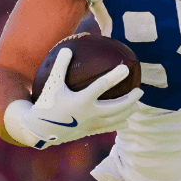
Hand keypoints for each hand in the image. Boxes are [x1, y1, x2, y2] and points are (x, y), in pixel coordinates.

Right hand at [5, 48, 143, 147]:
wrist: (39, 129)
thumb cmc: (46, 103)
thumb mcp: (52, 83)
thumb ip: (61, 65)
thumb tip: (68, 48)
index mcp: (81, 100)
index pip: (102, 86)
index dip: (115, 76)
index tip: (126, 68)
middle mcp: (89, 114)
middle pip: (116, 107)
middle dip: (130, 99)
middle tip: (140, 91)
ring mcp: (90, 124)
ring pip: (115, 120)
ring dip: (128, 112)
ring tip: (137, 105)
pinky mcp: (89, 131)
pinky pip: (108, 128)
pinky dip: (118, 124)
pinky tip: (126, 122)